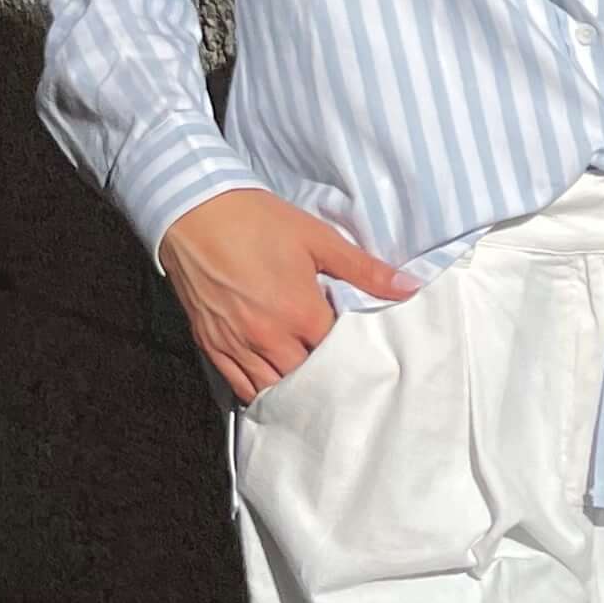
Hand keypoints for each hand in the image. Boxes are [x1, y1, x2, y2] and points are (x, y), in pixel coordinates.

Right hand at [159, 190, 418, 409]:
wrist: (195, 213)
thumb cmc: (257, 222)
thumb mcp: (318, 239)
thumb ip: (364, 269)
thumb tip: (408, 287)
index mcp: (300, 314)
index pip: (339, 355)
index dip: (353, 355)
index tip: (363, 351)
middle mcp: (268, 338)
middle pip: (307, 378)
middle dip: (325, 376)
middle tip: (339, 370)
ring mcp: (237, 345)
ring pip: (272, 389)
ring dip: (293, 388)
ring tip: (310, 382)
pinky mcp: (212, 345)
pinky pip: (239, 385)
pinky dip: (258, 389)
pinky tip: (274, 383)